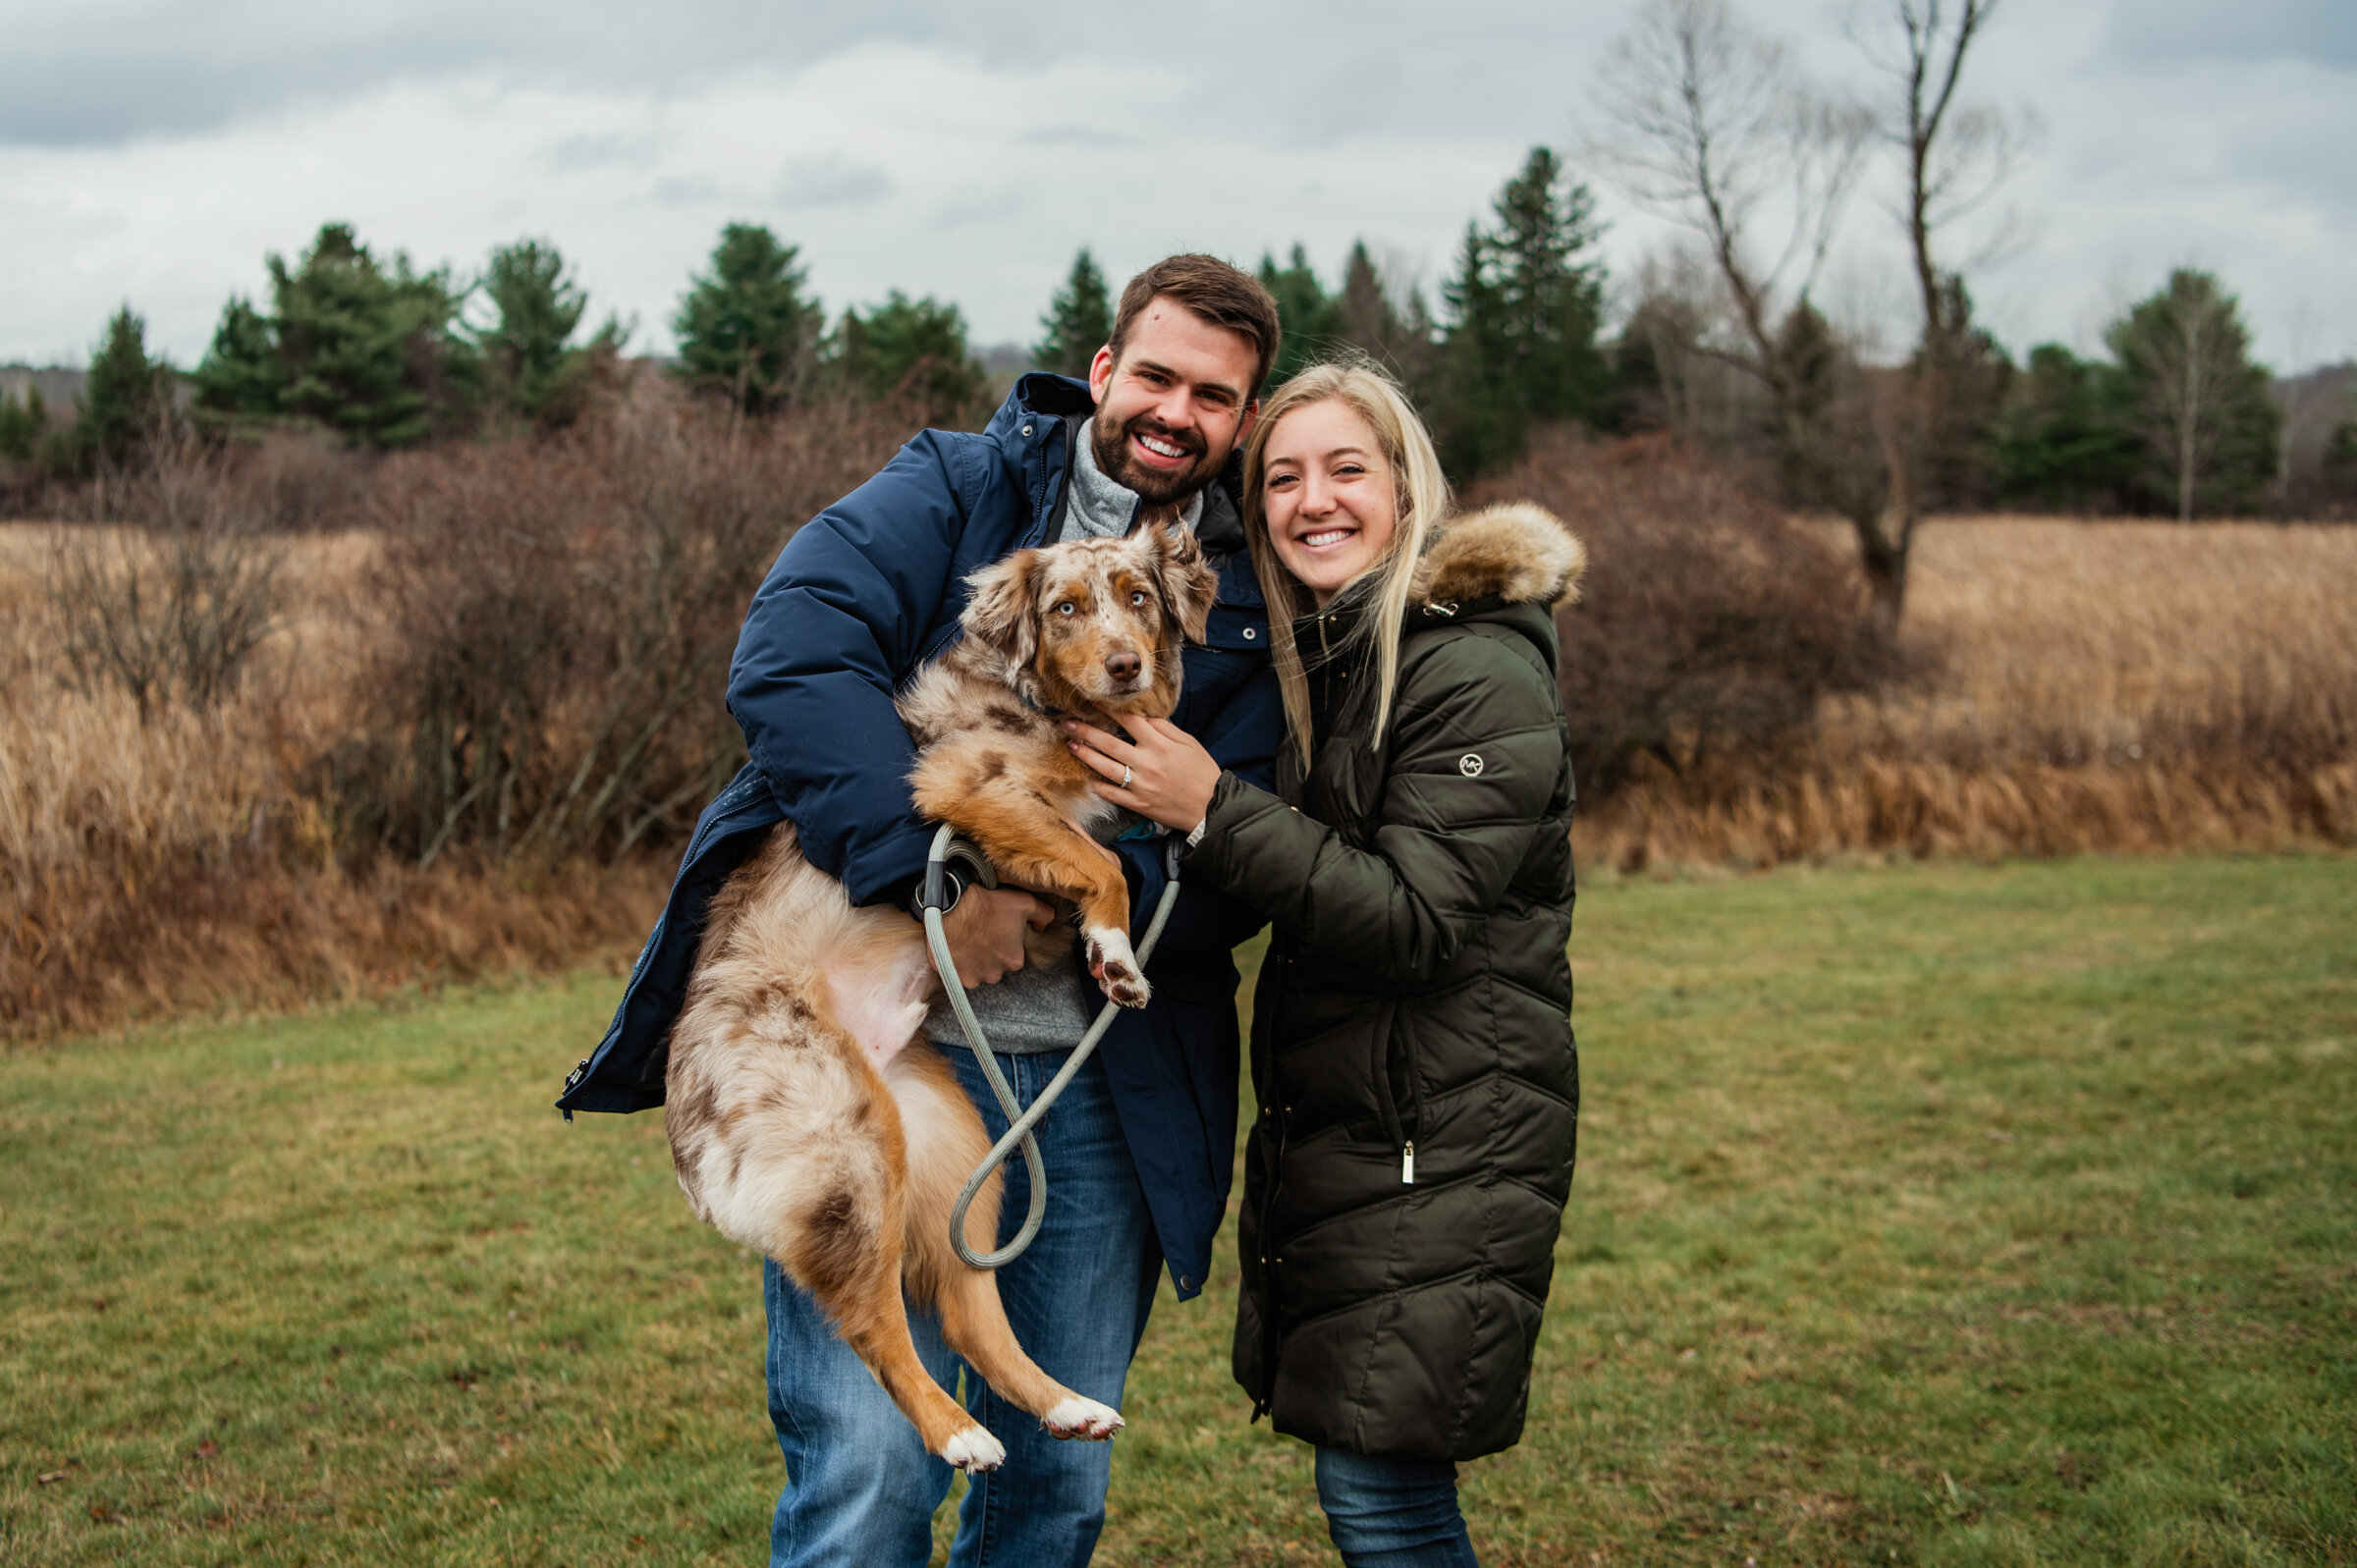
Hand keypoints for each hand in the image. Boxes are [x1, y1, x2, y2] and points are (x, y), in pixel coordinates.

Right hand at [940, 884, 1055, 986]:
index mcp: (1014, 961)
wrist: (952, 906)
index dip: (1004, 941)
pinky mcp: (953, 975)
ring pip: (977, 971)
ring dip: (974, 960)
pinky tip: (956, 947)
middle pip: (995, 965)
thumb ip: (1043, 915)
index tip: (995, 929)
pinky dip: (958, 963)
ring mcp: (973, 977)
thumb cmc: (988, 904)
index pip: (1012, 954)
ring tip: (967, 940)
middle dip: (989, 953)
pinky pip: (958, 973)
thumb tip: (1043, 925)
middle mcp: (995, 974)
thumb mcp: (1025, 903)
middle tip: (980, 933)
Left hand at [1065, 715, 1219, 833]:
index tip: (1093, 702)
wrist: (1211, 807)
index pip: (1129, 722)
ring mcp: (1141, 786)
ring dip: (1086, 756)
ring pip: (1106, 768)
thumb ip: (1166, 729)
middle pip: (1109, 744)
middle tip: (1068, 722)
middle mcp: (1147, 763)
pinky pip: (1113, 795)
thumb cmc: (1203, 772)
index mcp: (1160, 745)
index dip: (1109, 710)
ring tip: (1072, 745)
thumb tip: (1145, 717)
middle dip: (1086, 731)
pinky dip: (1098, 787)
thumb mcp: (1190, 743)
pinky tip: (1087, 778)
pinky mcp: (1139, 804)